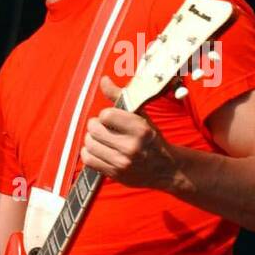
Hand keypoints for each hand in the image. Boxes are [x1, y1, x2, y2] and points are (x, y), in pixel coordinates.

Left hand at [80, 75, 180, 189]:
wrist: (166, 169)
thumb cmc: (151, 139)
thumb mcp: (141, 116)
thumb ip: (120, 97)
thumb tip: (103, 80)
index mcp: (140, 129)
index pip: (106, 115)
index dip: (105, 115)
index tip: (111, 119)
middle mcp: (131, 146)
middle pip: (94, 130)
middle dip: (95, 126)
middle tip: (103, 128)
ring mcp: (122, 162)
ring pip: (89, 145)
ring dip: (91, 140)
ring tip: (101, 139)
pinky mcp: (115, 174)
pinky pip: (88, 160)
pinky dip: (89, 153)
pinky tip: (98, 150)